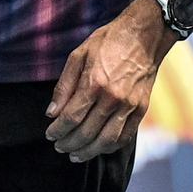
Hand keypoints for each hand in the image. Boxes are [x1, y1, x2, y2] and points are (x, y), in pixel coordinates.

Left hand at [45, 0, 169, 162]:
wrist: (143, 36)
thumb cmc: (107, 42)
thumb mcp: (78, 55)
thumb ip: (64, 86)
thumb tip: (51, 113)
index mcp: (94, 83)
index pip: (71, 117)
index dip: (57, 130)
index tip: (49, 134)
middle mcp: (113, 98)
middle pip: (87, 132)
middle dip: (69, 143)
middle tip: (58, 147)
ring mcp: (129, 106)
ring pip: (106, 140)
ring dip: (88, 152)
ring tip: (75, 155)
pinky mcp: (141, 109)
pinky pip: (125, 136)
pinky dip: (110, 147)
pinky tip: (98, 148)